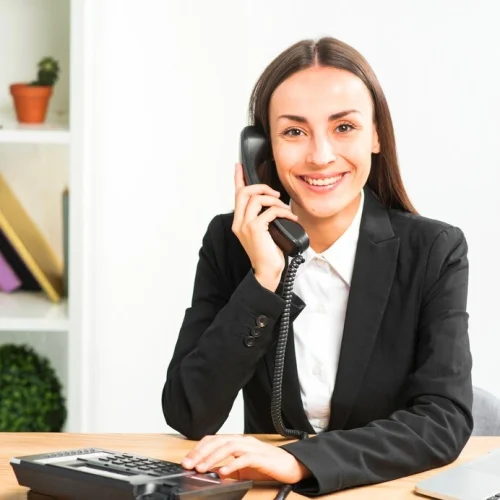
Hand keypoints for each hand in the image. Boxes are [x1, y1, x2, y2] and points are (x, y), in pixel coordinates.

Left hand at [181, 434, 310, 483]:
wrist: (292, 465)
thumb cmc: (268, 465)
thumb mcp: (244, 468)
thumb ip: (230, 468)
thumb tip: (214, 473)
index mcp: (238, 442)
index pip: (215, 439)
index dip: (200, 448)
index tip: (187, 460)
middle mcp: (244, 441)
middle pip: (219, 441)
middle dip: (202, 452)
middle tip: (189, 464)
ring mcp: (253, 448)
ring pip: (229, 446)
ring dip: (213, 457)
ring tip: (202, 468)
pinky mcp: (262, 457)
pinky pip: (245, 458)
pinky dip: (233, 464)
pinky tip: (224, 472)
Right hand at [232, 163, 297, 291]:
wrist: (268, 272)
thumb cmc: (268, 255)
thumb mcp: (264, 232)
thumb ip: (263, 217)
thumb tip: (274, 203)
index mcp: (239, 222)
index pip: (236, 196)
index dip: (238, 179)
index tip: (238, 166)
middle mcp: (239, 222)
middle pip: (244, 192)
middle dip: (261, 187)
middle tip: (275, 193)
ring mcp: (245, 225)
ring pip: (256, 198)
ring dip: (275, 200)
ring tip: (285, 208)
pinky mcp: (255, 228)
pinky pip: (270, 211)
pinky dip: (283, 211)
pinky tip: (291, 217)